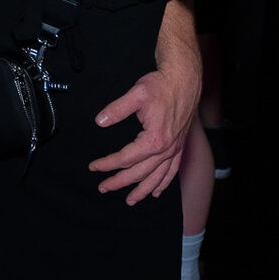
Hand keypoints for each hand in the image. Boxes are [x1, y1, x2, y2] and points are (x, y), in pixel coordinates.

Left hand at [89, 61, 199, 204]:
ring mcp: (175, 149)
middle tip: (104, 188)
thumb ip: (116, 109)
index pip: (125, 158)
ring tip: (130, 200)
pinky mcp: (180, 145)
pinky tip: (157, 192)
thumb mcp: (136, 94)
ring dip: (142, 190)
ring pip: (157, 177)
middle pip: (140, 172)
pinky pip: (172, 170)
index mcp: (154, 139)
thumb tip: (100, 121)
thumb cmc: (161, 85)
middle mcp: (166, 149)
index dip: (107, 164)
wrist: (184, 79)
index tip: (94, 167)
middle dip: (120, 182)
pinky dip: (164, 183)